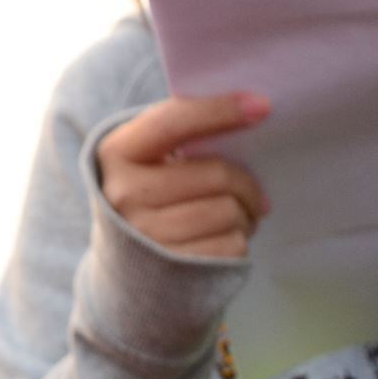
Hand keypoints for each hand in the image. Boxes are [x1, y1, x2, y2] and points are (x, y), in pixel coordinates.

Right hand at [97, 92, 269, 258]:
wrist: (125, 268)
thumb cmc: (148, 198)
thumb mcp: (145, 160)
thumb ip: (180, 135)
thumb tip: (250, 116)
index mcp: (116, 154)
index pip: (173, 122)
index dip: (219, 111)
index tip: (261, 106)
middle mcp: (124, 195)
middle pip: (215, 175)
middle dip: (246, 183)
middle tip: (255, 194)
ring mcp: (145, 237)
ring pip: (227, 212)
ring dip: (245, 214)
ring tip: (238, 218)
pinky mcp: (172, 272)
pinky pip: (230, 246)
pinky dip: (239, 241)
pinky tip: (226, 240)